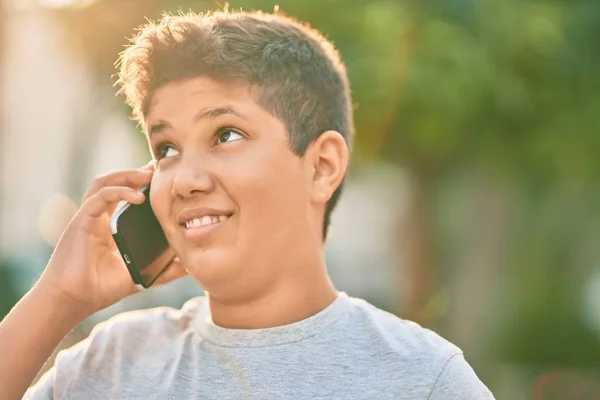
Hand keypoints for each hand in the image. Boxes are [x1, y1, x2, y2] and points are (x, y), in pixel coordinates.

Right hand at [37, 163, 187, 317]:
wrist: (73, 301)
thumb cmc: (100, 289)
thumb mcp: (139, 276)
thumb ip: (162, 271)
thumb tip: (187, 267)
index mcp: (110, 227)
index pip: (124, 195)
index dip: (141, 184)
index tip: (162, 178)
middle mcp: (98, 218)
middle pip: (114, 182)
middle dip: (136, 173)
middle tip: (158, 168)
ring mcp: (88, 218)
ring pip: (103, 183)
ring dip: (126, 175)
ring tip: (148, 175)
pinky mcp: (81, 221)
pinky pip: (98, 198)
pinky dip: (118, 192)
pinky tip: (137, 197)